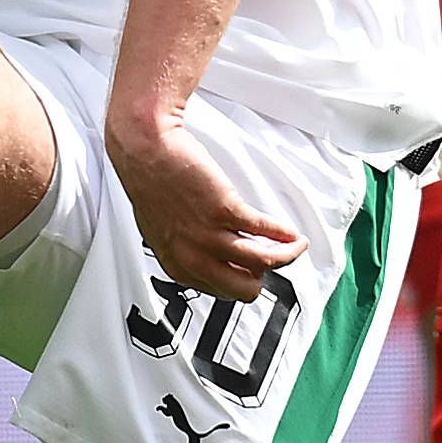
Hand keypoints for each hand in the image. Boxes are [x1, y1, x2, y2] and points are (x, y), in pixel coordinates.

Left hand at [106, 107, 302, 301]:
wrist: (146, 150)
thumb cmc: (150, 182)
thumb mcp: (164, 232)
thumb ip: (187, 250)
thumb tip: (210, 254)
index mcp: (179, 266)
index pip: (222, 292)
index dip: (243, 282)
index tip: (253, 271)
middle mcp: (194, 257)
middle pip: (246, 288)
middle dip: (264, 277)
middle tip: (272, 260)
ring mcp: (210, 235)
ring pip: (264, 262)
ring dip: (287, 255)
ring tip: (295, 245)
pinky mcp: (226, 210)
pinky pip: (265, 230)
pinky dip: (284, 233)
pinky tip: (289, 230)